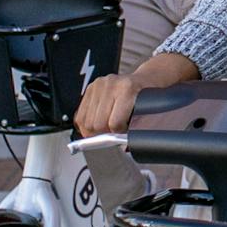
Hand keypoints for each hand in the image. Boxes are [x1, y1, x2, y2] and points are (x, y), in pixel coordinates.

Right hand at [74, 53, 199, 135]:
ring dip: (95, 130)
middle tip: (113, 133)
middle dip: (105, 134)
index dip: (118, 134)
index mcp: (127, 89)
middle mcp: (110, 85)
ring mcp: (98, 85)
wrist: (146, 80)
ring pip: (86, 122)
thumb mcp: (146, 112)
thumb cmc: (147, 97)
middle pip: (97, 124)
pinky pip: (80, 115)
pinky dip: (86, 124)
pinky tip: (97, 123)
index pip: (114, 123)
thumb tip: (122, 147)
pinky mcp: (90, 88)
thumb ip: (134, 128)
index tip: (123, 135)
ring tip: (106, 128)